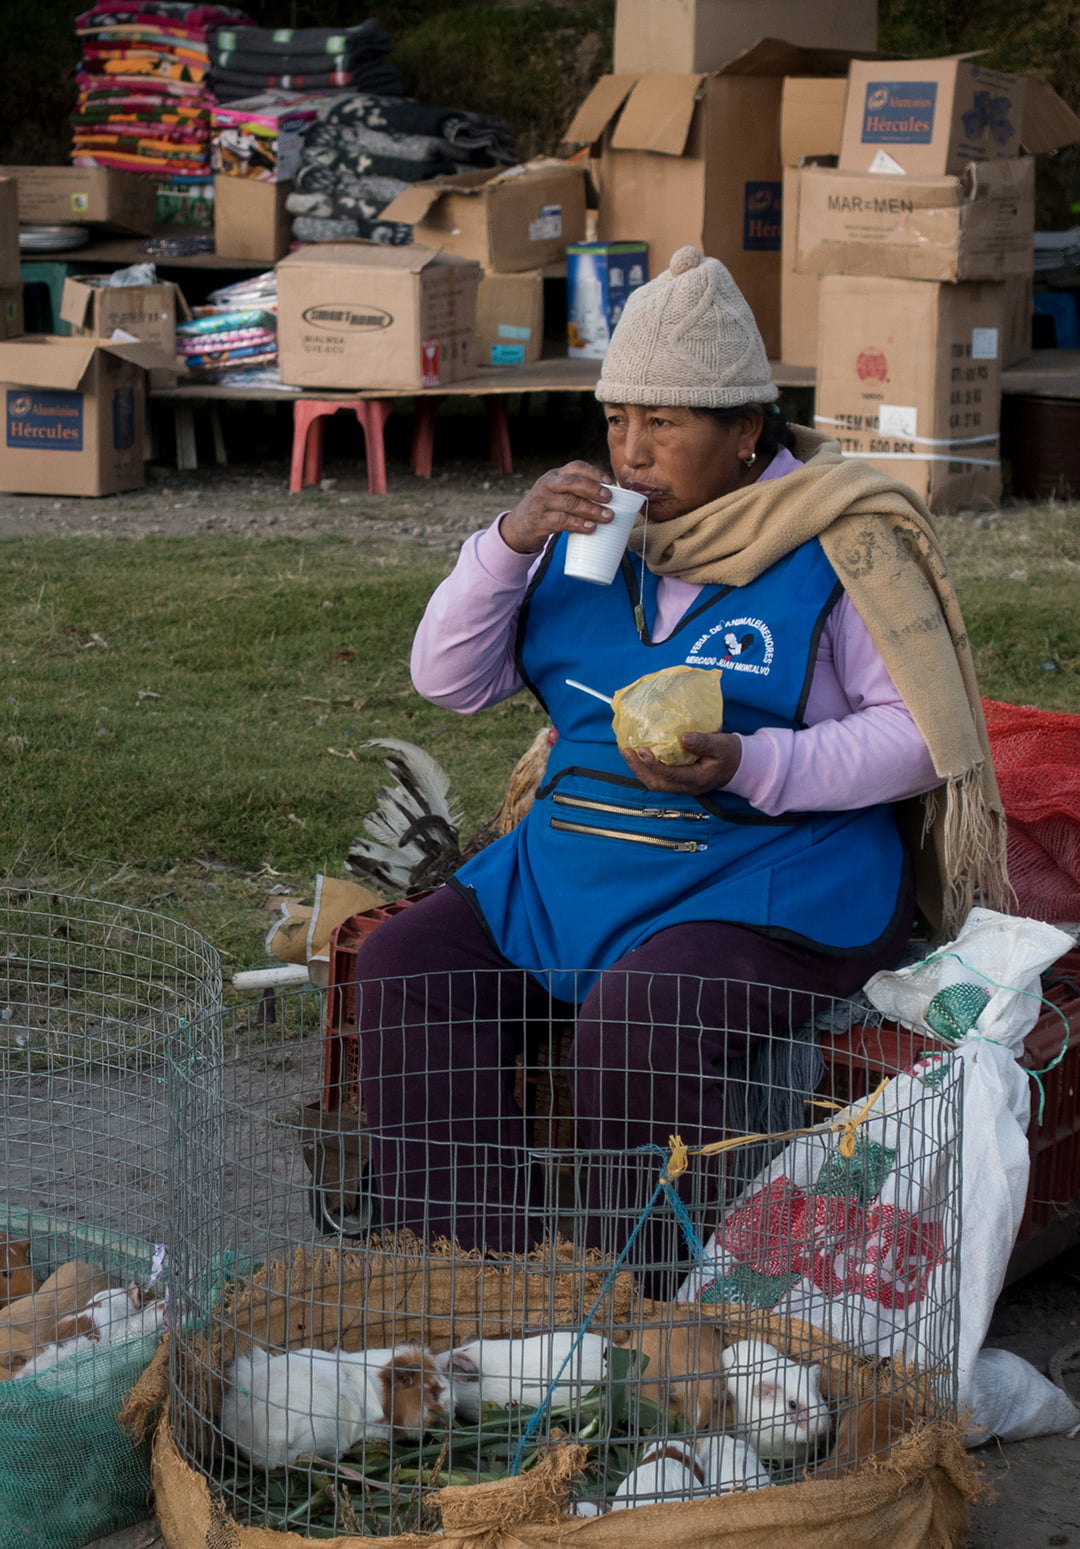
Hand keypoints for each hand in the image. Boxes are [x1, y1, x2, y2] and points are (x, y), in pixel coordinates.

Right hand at [499, 461, 612, 554]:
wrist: (519, 526)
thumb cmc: (547, 509)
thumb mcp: (558, 493)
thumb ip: (577, 492)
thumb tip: (612, 499)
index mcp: (555, 475)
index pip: (576, 467)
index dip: (595, 473)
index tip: (610, 482)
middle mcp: (548, 485)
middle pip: (573, 482)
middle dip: (594, 490)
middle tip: (609, 499)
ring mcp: (542, 502)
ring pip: (569, 502)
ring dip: (591, 510)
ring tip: (607, 517)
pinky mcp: (540, 520)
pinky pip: (561, 521)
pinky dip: (578, 524)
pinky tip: (590, 527)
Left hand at [621, 732, 741, 794]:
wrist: (741, 766)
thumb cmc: (731, 754)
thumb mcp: (721, 745)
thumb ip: (702, 742)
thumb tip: (682, 737)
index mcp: (696, 779)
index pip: (670, 774)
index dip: (654, 764)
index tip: (642, 749)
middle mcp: (687, 787)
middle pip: (656, 783)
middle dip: (639, 769)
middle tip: (626, 751)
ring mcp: (682, 786)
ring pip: (655, 783)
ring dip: (640, 770)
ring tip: (628, 753)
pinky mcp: (680, 781)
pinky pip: (659, 778)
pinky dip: (647, 769)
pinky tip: (640, 756)